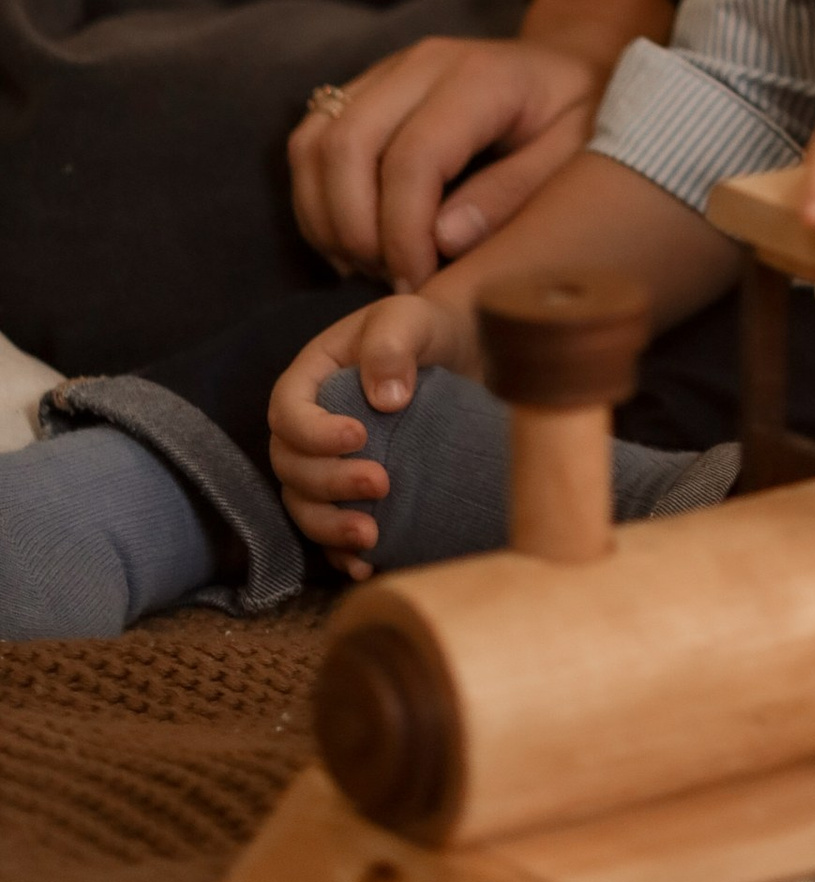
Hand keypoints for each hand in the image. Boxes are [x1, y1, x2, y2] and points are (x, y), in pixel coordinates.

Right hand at [268, 292, 473, 576]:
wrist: (461, 352)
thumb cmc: (426, 328)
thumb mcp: (408, 317)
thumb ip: (391, 346)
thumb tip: (386, 400)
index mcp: (310, 379)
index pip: (287, 412)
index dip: (313, 432)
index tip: (359, 436)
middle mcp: (308, 426)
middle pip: (291, 466)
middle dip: (329, 482)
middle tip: (380, 482)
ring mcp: (326, 463)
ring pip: (302, 505)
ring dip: (329, 527)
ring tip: (371, 536)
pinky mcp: (351, 493)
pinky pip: (329, 531)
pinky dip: (341, 553)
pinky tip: (367, 564)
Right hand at [288, 32, 607, 291]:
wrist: (566, 65)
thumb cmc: (576, 116)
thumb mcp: (575, 154)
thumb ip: (512, 194)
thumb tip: (442, 240)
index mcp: (479, 76)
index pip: (413, 158)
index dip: (403, 234)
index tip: (417, 288)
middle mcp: (421, 63)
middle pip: (347, 146)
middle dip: (356, 231)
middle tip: (391, 281)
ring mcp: (385, 71)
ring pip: (314, 143)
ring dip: (327, 219)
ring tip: (371, 267)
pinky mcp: (363, 90)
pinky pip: (310, 143)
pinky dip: (316, 202)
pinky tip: (353, 245)